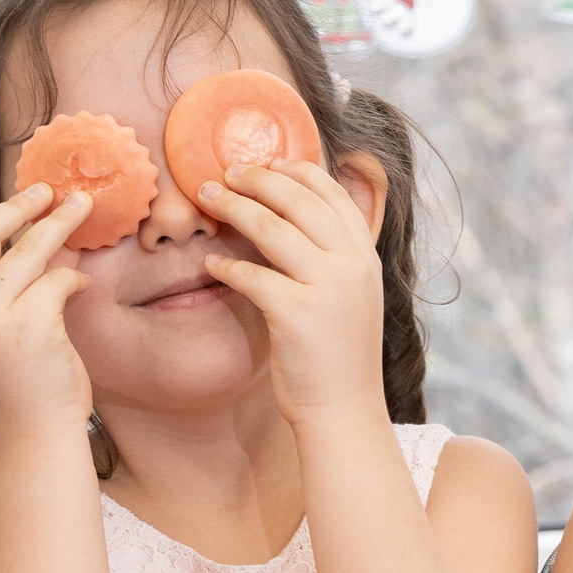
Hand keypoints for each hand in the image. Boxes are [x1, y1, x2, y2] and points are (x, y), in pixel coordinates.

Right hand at [0, 184, 94, 445]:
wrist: (35, 436)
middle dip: (20, 205)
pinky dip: (74, 277)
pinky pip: (58, 280)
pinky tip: (84, 285)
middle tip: (51, 190)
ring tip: (83, 207)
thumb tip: (44, 240)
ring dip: (59, 223)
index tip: (23, 201)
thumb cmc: (23, 388)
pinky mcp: (30, 324)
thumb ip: (7, 292)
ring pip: (28, 250)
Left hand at [197, 159, 385, 425]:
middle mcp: (352, 265)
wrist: (344, 409)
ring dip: (233, 207)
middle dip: (257, 179)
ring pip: (272, 228)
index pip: (332, 193)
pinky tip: (209, 265)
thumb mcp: (349, 296)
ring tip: (207, 199)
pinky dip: (226, 267)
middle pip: (299, 200)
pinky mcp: (297, 314)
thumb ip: (331, 258)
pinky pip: (252, 276)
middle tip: (224, 175)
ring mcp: (328, 288)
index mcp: (365, 256)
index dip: (296, 170)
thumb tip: (290, 221)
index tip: (267, 163)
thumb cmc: (337, 355)